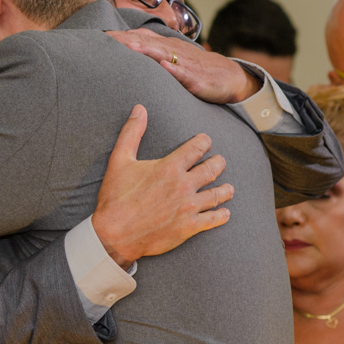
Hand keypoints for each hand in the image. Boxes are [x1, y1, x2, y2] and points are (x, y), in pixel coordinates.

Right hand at [92, 105, 233, 267]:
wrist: (114, 234)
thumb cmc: (115, 197)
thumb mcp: (119, 160)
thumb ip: (131, 132)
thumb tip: (139, 108)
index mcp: (169, 167)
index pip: (197, 148)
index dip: (204, 142)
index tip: (206, 141)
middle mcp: (183, 185)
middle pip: (212, 169)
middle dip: (218, 163)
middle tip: (220, 162)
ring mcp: (188, 207)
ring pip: (217, 194)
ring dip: (225, 189)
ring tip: (229, 188)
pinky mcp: (189, 227)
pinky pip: (213, 219)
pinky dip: (221, 215)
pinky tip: (225, 213)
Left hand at [107, 29, 261, 103]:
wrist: (229, 76)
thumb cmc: (196, 68)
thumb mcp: (172, 57)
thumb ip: (152, 53)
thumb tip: (126, 52)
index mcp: (165, 46)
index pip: (138, 38)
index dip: (119, 36)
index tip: (98, 35)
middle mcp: (172, 50)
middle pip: (145, 42)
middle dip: (124, 40)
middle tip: (103, 39)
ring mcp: (184, 63)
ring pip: (162, 54)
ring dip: (144, 49)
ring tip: (127, 47)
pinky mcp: (196, 78)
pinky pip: (184, 73)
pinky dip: (174, 69)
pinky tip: (165, 66)